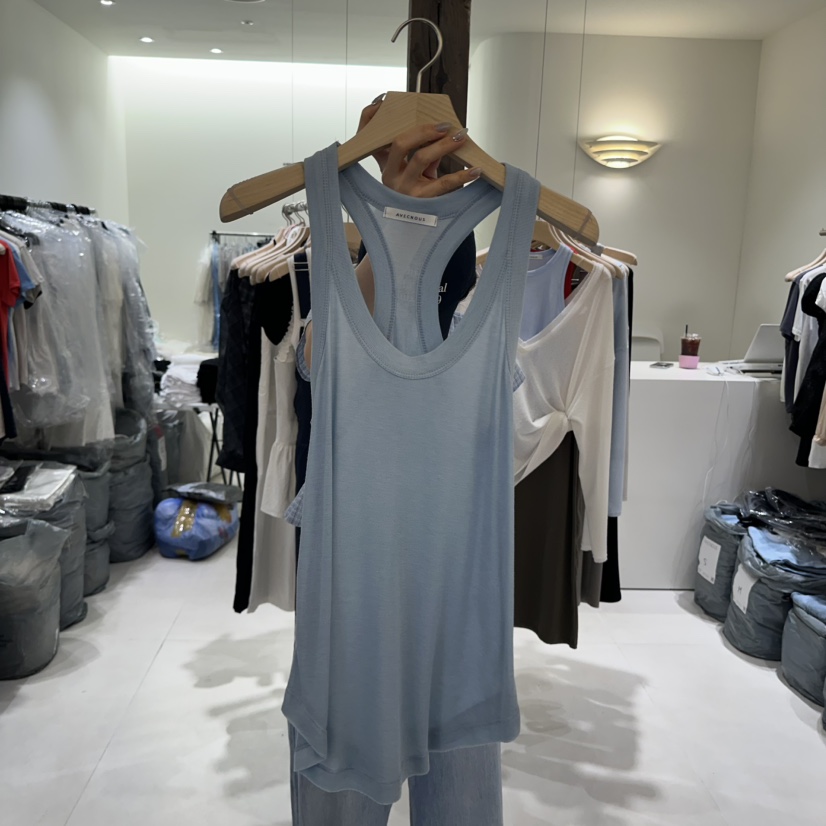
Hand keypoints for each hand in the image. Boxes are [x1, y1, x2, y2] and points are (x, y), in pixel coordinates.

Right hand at [358, 97, 481, 197]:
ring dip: (444, 145)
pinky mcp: (421, 203)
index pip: (390, 141)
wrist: (415, 231)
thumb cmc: (415, 198)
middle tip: (447, 126)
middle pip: (402, 144)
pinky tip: (475, 170)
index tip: (433, 120)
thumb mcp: (414, 175)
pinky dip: (462, 175)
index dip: (410, 127)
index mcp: (387, 168)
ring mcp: (405, 190)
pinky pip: (443, 183)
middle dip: (425, 131)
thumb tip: (443, 134)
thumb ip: (424, 155)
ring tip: (461, 137)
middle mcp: (392, 177)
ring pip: (421, 158)